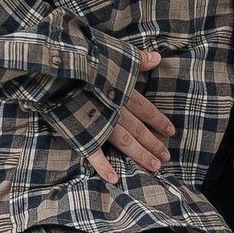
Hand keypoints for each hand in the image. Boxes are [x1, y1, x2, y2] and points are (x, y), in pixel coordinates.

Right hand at [88, 50, 171, 187]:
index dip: (158, 120)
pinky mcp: (83, 131)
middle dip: (153, 143)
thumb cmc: (88, 57)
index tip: (171, 131)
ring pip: (125, 142)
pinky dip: (103, 167)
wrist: (63, 68)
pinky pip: (94, 152)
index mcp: (122, 90)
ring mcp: (101, 122)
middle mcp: (116, 109)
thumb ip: (138, 59)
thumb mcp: (116, 53)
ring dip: (140, 155)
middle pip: (139, 129)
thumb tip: (157, 57)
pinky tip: (114, 179)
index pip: (145, 109)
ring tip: (154, 167)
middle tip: (166, 157)